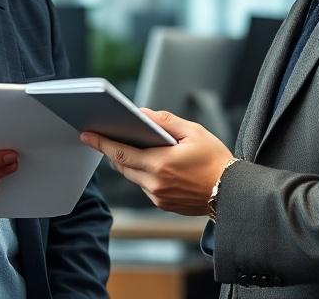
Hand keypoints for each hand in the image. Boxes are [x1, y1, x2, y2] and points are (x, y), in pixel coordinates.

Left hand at [80, 108, 233, 215]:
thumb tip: (142, 113)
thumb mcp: (193, 132)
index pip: (121, 152)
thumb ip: (165, 121)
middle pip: (122, 165)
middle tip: (99, 136)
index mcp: (161, 164)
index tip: (86, 134)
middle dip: (109, 150)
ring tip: (122, 144)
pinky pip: (143, 186)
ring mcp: (158, 197)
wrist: (232, 192)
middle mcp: (155, 184)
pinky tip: (144, 161)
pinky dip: (140, 172)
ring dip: (125, 161)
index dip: (101, 143)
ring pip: (131, 176)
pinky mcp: (162, 204)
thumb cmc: (215, 160)